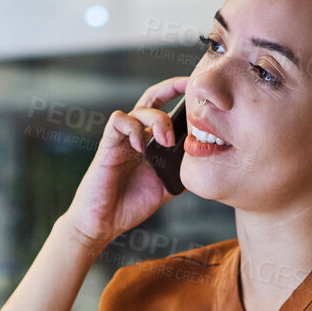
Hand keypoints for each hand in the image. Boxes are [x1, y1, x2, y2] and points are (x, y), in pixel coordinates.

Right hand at [59, 76, 188, 253]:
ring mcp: (121, 140)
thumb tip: (207, 164)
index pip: (165, 109)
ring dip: (157, 120)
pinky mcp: (107, 146)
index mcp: (150, 142)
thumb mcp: (165, 187)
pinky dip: (133, 129)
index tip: (200, 93)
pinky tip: (141, 147)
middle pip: (152, 98)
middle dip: (171, 88)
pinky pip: (118, 122)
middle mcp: (136, 136)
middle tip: (189, 87)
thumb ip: (181, 172)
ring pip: (139, 109)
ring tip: (166, 141)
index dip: (180, 96)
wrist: (104, 223)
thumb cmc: (130, 204)